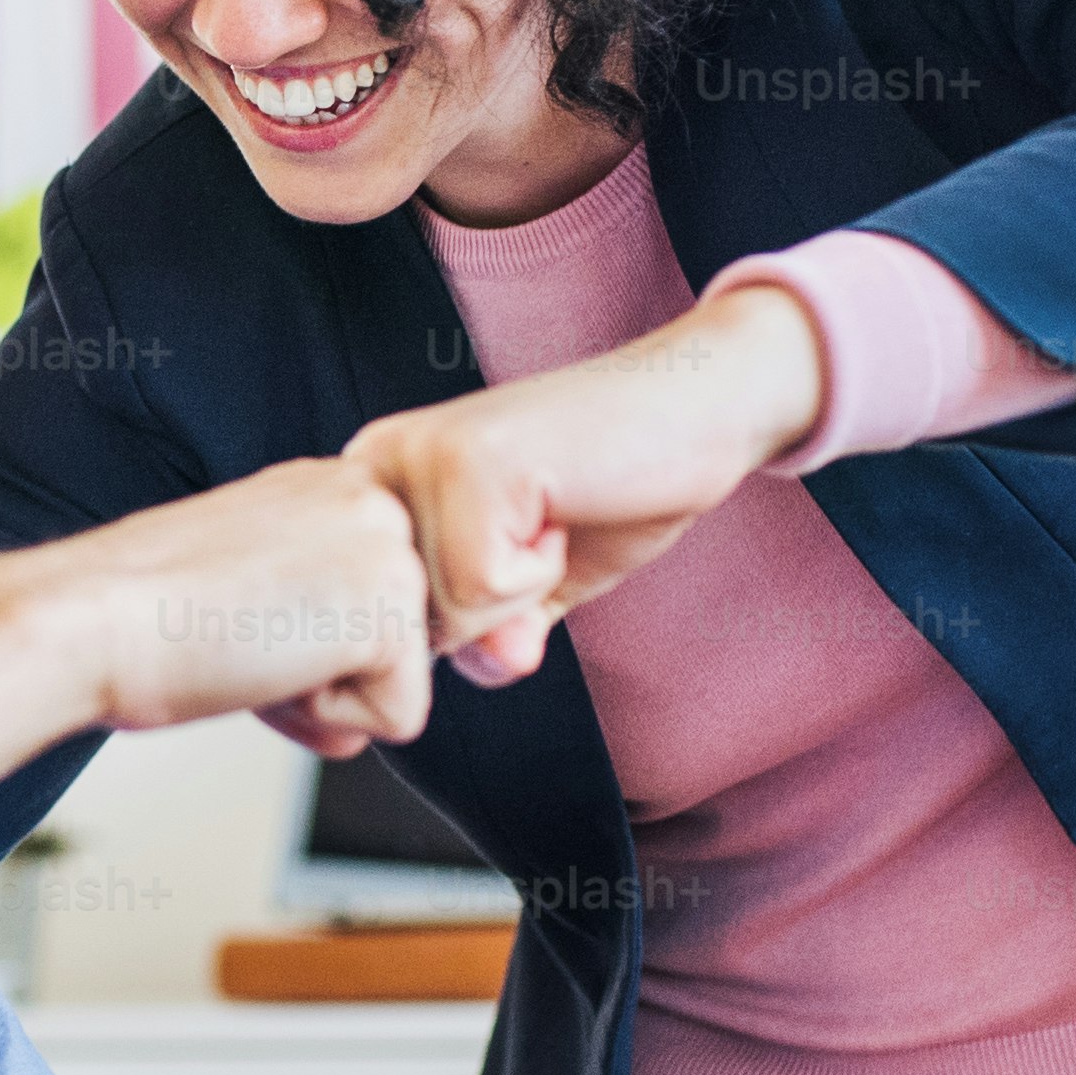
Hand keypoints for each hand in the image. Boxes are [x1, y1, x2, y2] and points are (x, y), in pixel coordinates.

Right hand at [38, 456, 440, 745]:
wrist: (87, 620)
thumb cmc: (140, 617)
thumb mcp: (251, 581)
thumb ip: (318, 600)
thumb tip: (376, 674)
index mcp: (334, 485)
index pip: (376, 604)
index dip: (309, 644)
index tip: (234, 613)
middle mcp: (373, 501)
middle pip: (400, 646)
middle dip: (325, 673)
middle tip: (236, 632)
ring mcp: (392, 551)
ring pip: (400, 682)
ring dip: (320, 696)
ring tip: (246, 646)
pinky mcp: (391, 614)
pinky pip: (399, 720)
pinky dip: (323, 721)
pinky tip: (263, 668)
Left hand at [346, 280, 822, 685]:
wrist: (696, 407)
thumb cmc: (617, 480)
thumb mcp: (536, 583)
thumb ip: (492, 635)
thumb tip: (484, 666)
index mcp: (379, 479)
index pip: (386, 625)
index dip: (469, 618)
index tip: (516, 545)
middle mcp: (380, 458)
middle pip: (413, 626)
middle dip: (500, 603)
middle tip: (546, 524)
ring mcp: (421, 456)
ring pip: (448, 614)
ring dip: (526, 584)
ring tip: (554, 511)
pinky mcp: (469, 464)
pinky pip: (485, 588)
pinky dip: (544, 569)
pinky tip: (563, 505)